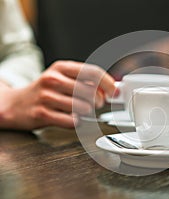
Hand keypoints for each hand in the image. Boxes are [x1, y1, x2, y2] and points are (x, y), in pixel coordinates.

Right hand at [0, 61, 115, 129]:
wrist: (15, 104)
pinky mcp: (42, 113)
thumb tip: (111, 88)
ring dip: (86, 112)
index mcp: (61, 67)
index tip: (115, 92)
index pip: (92, 72)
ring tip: (79, 110)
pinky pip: (72, 121)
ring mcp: (46, 96)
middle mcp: (53, 79)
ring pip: (83, 107)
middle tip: (95, 104)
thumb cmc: (45, 91)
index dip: (108, 83)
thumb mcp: (63, 78)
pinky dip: (76, 122)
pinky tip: (71, 118)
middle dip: (98, 101)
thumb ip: (85, 81)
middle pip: (90, 91)